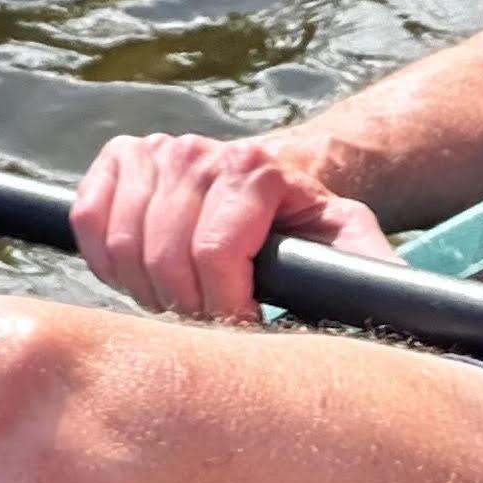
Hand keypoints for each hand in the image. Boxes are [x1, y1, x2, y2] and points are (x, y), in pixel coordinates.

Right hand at [69, 130, 395, 322]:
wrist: (273, 192)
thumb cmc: (310, 235)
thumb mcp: (353, 249)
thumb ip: (372, 273)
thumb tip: (395, 307)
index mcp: (256, 171)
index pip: (213, 255)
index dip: (223, 310)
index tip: (242, 332)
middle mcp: (201, 151)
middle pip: (164, 258)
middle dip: (184, 307)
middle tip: (208, 324)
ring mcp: (156, 151)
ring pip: (121, 244)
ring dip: (145, 289)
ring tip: (180, 303)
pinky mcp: (119, 159)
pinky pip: (87, 218)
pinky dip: (103, 257)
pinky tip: (139, 274)